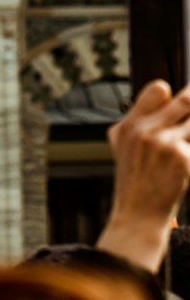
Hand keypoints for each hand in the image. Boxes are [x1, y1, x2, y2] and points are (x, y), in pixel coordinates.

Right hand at [97, 79, 189, 273]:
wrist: (139, 215)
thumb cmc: (134, 181)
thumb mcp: (122, 146)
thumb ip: (136, 120)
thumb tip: (163, 97)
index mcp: (129, 124)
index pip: (158, 90)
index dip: (171, 95)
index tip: (178, 103)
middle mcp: (146, 130)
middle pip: (185, 101)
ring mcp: (165, 143)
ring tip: (186, 145)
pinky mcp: (182, 157)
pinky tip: (187, 164)